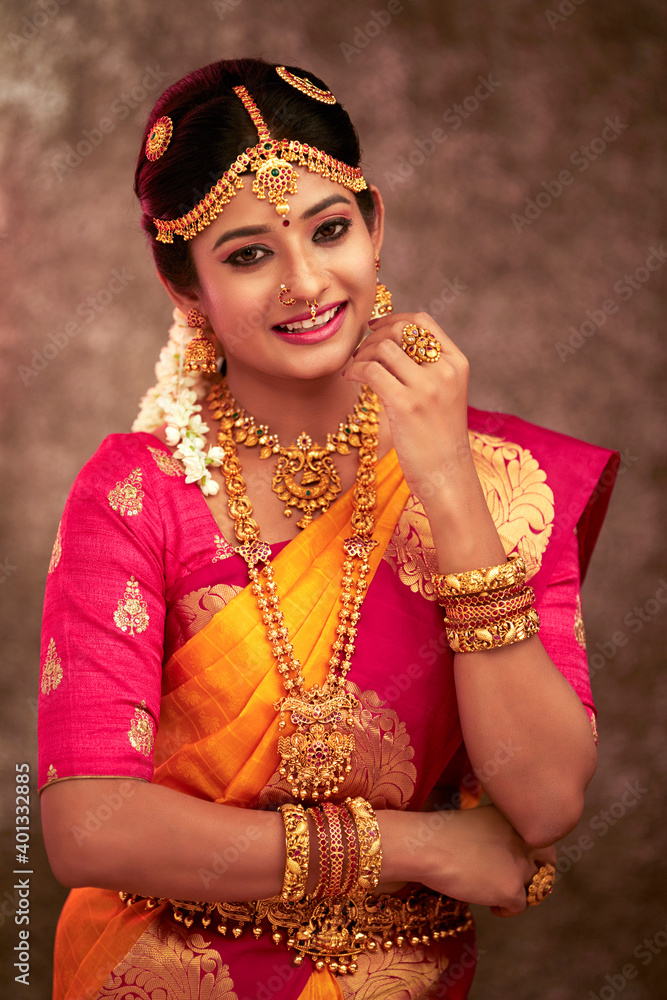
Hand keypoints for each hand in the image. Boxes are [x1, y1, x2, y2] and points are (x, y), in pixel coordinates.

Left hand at [343, 312, 472, 503]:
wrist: (449, 476)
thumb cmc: (440, 440)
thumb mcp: (445, 396)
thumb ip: (427, 370)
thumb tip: (391, 345)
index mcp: (457, 363)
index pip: (422, 322)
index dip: (393, 319)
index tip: (374, 329)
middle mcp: (445, 370)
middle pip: (400, 329)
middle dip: (372, 336)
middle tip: (359, 354)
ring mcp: (427, 387)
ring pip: (383, 347)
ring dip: (360, 354)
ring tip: (354, 370)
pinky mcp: (407, 405)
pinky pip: (371, 371)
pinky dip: (355, 370)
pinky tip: (351, 379)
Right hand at [420, 804, 556, 917]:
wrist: (427, 846)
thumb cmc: (440, 833)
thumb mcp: (478, 821)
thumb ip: (498, 834)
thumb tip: (503, 857)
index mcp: (514, 820)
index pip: (541, 839)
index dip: (533, 854)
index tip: (517, 863)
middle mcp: (524, 839)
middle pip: (548, 863)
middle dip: (538, 875)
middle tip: (519, 884)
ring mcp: (520, 864)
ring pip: (535, 888)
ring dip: (519, 893)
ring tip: (496, 895)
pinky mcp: (512, 889)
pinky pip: (519, 906)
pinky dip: (505, 909)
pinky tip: (489, 905)